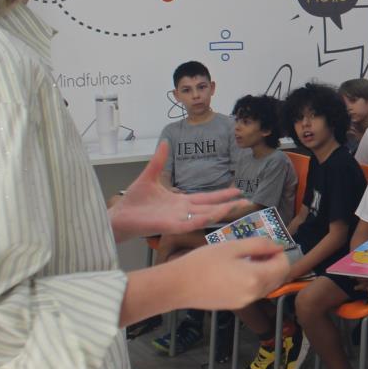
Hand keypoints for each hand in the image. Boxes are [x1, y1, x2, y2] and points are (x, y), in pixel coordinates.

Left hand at [110, 142, 243, 241]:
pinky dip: (204, 219)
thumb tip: (166, 142)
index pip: (206, 198)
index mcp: (180, 201)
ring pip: (205, 216)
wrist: (119, 215)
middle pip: (211, 208)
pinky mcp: (171, 227)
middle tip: (248, 201)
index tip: (237, 189)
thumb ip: (159, 161)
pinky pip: (191, 224)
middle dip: (230, 205)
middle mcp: (183, 212)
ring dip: (221, 211)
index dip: (221, 194)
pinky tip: (215, 214)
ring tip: (238, 206)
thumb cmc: (133, 201)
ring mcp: (179, 220)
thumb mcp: (149, 176)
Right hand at [165, 237, 286, 309]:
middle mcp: (253, 294)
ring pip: (267, 286)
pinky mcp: (236, 305)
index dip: (280, 253)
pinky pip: (254, 292)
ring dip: (266, 271)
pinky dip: (255, 280)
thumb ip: (258, 245)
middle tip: (259, 249)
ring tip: (248, 257)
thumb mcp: (232, 247)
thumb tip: (278, 245)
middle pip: (278, 278)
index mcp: (255, 278)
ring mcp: (245, 302)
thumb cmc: (202, 262)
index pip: (283, 266)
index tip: (269, 244)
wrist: (178, 286)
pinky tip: (240, 269)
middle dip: (274, 262)